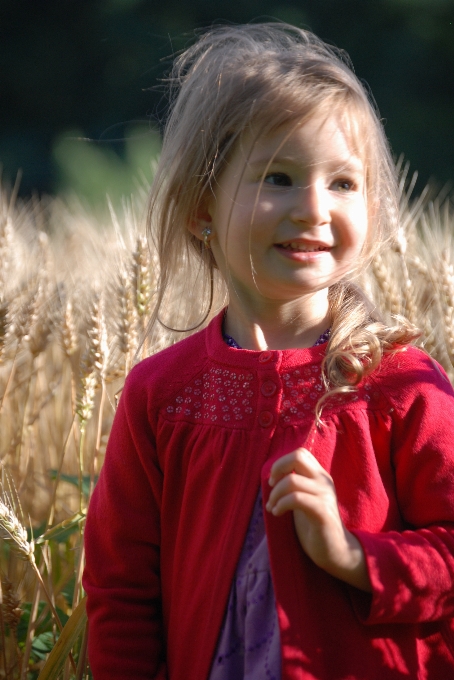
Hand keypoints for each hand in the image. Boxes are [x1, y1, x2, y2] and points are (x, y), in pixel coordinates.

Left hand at [266, 448, 370, 591]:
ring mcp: (325, 495)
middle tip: (271, 487)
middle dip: (278, 468)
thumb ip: (295, 484)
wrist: (335, 550)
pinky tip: (277, 512)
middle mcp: (324, 481)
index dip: (282, 462)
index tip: (274, 480)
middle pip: (298, 456)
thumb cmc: (315, 524)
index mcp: (319, 476)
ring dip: (275, 494)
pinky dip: (281, 504)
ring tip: (272, 507)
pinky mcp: (322, 512)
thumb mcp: (304, 498)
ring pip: (292, 480)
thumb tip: (272, 474)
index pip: (300, 453)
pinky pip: (296, 499)